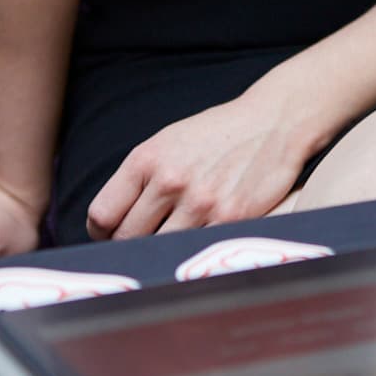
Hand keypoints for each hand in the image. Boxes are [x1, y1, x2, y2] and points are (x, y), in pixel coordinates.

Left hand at [86, 91, 314, 240]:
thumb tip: (111, 221)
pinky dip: (193, 254)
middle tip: (142, 247)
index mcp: (147, 159)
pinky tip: (199, 246)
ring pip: (160, 250)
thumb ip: (140, 178)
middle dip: (130, 247)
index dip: (102, 233)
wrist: (272, 121)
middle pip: (127, 238)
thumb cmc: (218, 134)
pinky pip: (196, 252)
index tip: (111, 236)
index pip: (102, 215)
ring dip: (163, 253)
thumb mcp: (169, 142)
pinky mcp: (230, 220)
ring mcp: (200, 203)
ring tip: (171, 246)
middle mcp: (169, 180)